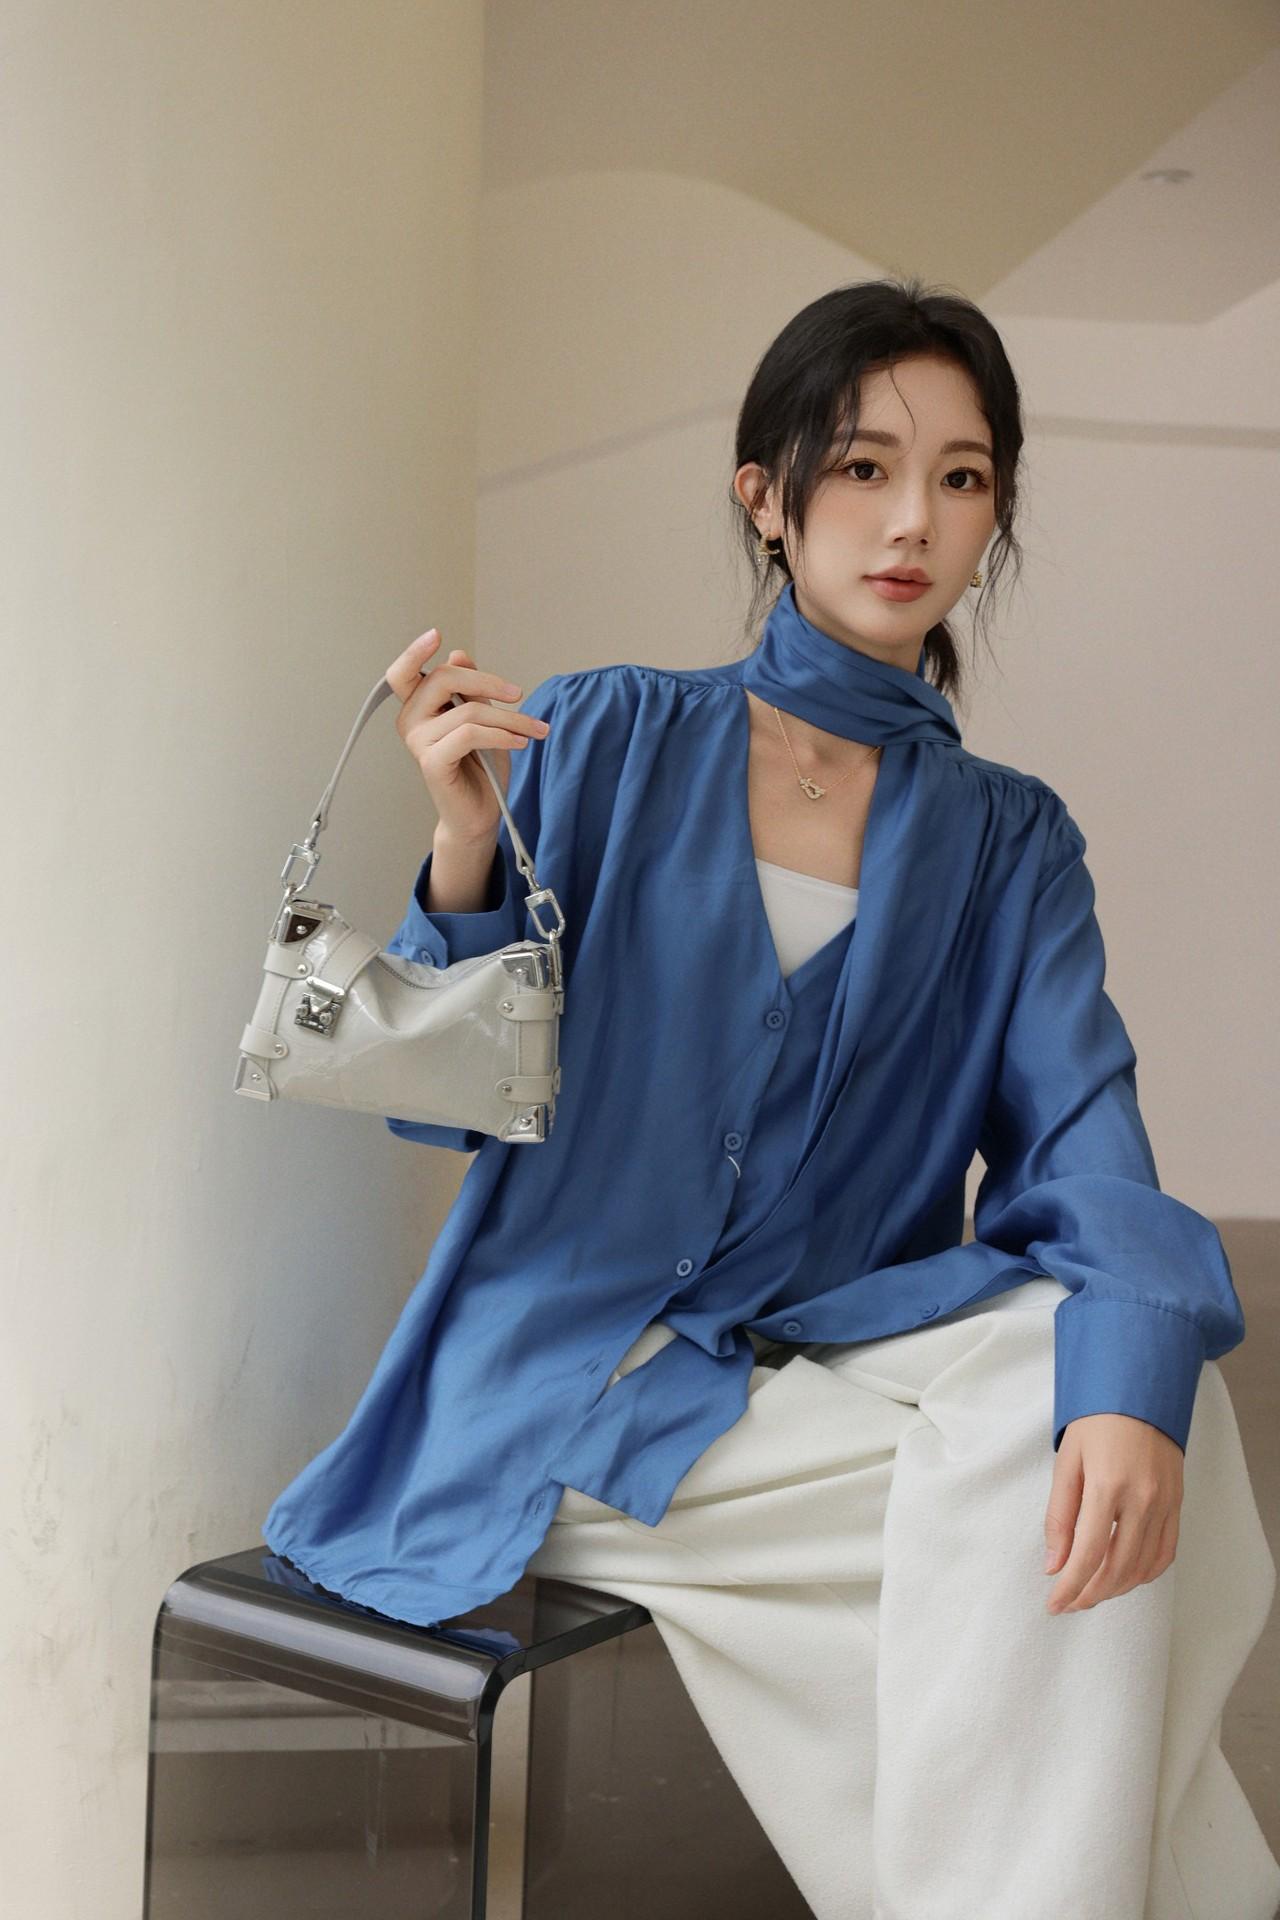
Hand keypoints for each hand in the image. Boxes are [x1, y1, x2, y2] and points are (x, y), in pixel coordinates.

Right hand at [385, 628, 551, 844]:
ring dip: (511, 718)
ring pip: (469, 710)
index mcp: (418, 706)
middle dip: (488, 682)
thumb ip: (470, 689)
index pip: (402, 672)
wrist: (480, 814)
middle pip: (443, 678)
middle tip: (519, 694)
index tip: (436, 634)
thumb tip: (459, 655)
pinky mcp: (432, 762)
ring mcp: (417, 742)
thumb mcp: (481, 718)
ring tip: (535, 730)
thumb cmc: (480, 767)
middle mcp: (410, 721)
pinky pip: (470, 733)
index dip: (413, 651)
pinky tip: (522, 742)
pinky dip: (502, 734)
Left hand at [1043, 1414, 1182, 1613]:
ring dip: (1116, 1588)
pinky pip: (1165, 1552)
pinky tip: (1124, 1576)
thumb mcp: (1066, 1461)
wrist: (1139, 1391)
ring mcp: (1165, 1503)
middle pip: (1118, 1568)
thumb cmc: (1095, 1421)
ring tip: (1091, 1592)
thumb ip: (1060, 1516)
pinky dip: (1145, 1573)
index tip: (1054, 1605)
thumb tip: (1054, 1564)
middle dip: (1090, 1594)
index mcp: (1107, 1485)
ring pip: (1143, 1566)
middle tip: (1069, 1603)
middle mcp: (1142, 1499)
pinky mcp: (1177, 1503)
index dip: (1070, 1586)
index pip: (1088, 1554)